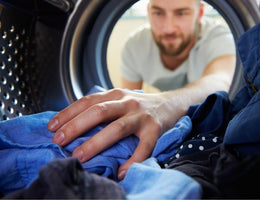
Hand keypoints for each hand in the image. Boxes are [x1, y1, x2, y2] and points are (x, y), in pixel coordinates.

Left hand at [47, 88, 182, 179]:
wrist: (171, 103)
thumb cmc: (140, 106)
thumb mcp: (120, 99)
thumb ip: (102, 107)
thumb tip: (72, 124)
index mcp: (116, 94)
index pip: (87, 101)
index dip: (68, 113)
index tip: (52, 127)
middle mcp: (128, 102)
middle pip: (99, 112)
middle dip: (76, 126)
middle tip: (59, 142)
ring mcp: (142, 116)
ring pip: (117, 128)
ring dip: (96, 143)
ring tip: (80, 156)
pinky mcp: (155, 129)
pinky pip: (143, 148)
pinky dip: (132, 161)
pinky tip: (121, 172)